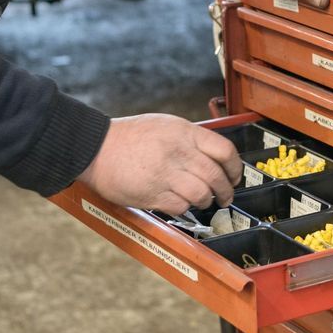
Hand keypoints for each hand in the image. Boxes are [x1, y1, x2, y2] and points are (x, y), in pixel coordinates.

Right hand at [78, 113, 242, 214]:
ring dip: (207, 201)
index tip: (235, 176)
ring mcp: (166, 174)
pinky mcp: (152, 194)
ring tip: (206, 201)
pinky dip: (186, 208)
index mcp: (186, 133)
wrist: (97, 148)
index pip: (224, 151)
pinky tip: (183, 204)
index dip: (235, 167)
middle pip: (216, 176)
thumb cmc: (132, 135)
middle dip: (226, 190)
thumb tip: (213, 156)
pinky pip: (180, 206)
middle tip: (226, 196)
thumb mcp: (167, 125)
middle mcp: (179, 153)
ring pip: (202, 194)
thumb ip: (191, 139)